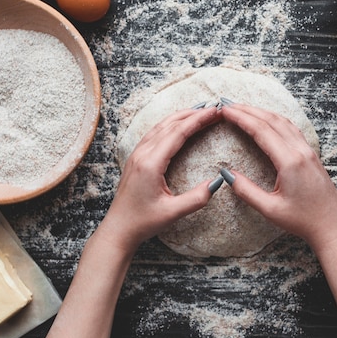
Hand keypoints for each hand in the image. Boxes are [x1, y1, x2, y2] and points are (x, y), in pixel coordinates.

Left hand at [102, 105, 222, 251]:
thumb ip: (197, 198)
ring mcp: (137, 154)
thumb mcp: (172, 213)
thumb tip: (217, 181)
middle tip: (214, 108)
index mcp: (151, 163)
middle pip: (170, 124)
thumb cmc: (142, 222)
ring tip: (201, 111)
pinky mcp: (136, 158)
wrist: (118, 229)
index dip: (198, 120)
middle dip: (193, 113)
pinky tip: (179, 124)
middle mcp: (142, 154)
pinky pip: (155, 133)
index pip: (178, 132)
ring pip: (161, 126)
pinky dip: (171, 124)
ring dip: (182, 116)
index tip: (215, 111)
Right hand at [220, 102, 336, 249]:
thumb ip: (246, 190)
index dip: (240, 117)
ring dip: (261, 112)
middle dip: (247, 110)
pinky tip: (267, 120)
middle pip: (270, 120)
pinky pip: (291, 129)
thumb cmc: (303, 221)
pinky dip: (275, 119)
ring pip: (282, 121)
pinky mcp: (311, 155)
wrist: (332, 226)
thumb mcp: (270, 209)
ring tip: (242, 108)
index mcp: (289, 161)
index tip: (224, 110)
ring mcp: (308, 151)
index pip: (260, 130)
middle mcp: (300, 151)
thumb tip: (227, 174)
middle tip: (227, 104)